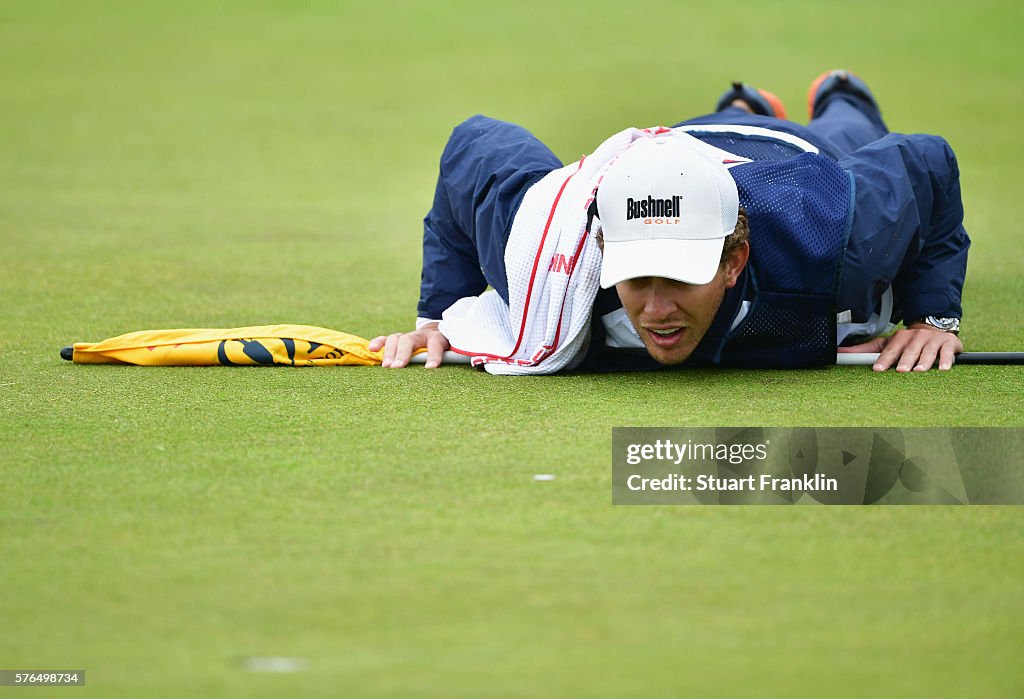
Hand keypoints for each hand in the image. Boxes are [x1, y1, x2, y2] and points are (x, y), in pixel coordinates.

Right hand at [368, 322, 450, 368]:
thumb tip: (468, 367)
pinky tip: (372, 349)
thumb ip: (455, 358)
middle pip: (410, 340)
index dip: (434, 355)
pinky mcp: (398, 339)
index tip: (430, 368)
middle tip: (398, 367)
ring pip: (396, 338)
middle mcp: (421, 336)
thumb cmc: (445, 347)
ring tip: (387, 366)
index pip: (436, 345)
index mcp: (438, 338)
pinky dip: (378, 343)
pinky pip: (385, 339)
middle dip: (403, 354)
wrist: (438, 331)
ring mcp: (408, 336)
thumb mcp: (453, 351)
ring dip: (389, 352)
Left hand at [838, 324, 963, 371]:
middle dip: (904, 360)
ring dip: (924, 361)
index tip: (877, 369)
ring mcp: (932, 340)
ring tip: (919, 371)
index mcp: (898, 338)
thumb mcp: (885, 344)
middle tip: (901, 371)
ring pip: (928, 351)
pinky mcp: (949, 343)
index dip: (884, 359)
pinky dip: (946, 360)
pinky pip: (947, 352)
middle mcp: (915, 338)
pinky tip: (944, 369)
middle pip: (909, 351)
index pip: (889, 350)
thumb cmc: (906, 342)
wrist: (934, 328)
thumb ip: (863, 351)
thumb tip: (838, 352)